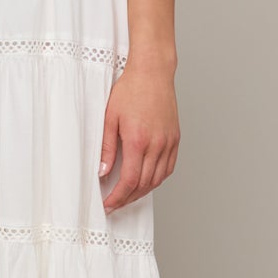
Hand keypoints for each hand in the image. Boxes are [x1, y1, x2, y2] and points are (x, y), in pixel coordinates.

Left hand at [98, 60, 179, 210]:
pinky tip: (147, 181)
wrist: (152, 72)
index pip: (129, 181)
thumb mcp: (109, 118)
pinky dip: (157, 179)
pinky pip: (169, 167)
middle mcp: (157, 145)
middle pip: (144, 184)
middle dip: (127, 198)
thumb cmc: (130, 90)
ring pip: (158, 179)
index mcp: (138, 141)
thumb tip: (102, 172)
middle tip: (114, 204)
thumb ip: (106, 148)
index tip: (108, 204)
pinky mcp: (175, 138)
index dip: (118, 197)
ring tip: (128, 196)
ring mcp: (169, 142)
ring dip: (142, 192)